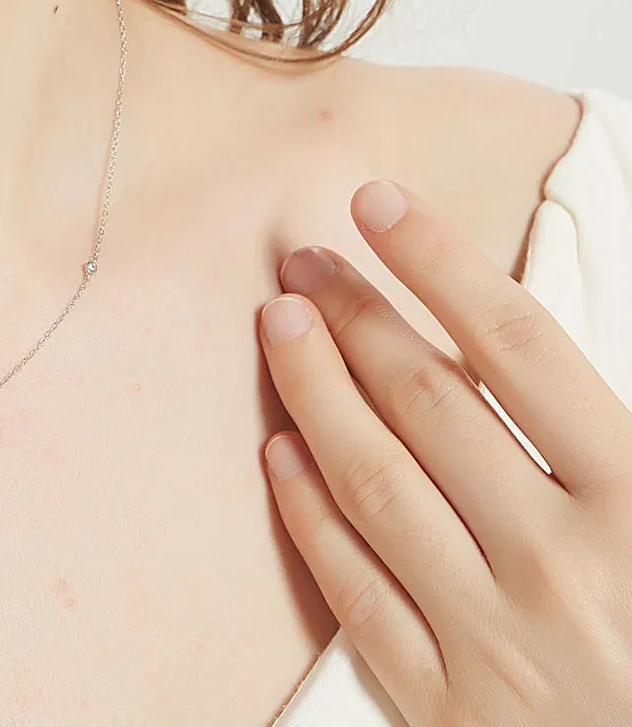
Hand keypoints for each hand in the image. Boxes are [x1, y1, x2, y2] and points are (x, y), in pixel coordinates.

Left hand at [258, 176, 631, 724]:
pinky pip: (358, 596)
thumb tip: (506, 323)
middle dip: (358, 314)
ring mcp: (501, 644)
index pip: (520, 346)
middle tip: (305, 258)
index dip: (440, 262)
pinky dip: (311, 517)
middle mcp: (562, 568)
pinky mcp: (450, 711)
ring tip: (280, 323)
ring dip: (316, 390)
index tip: (377, 202)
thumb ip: (598, 421)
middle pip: (430, 403)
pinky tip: (281, 452)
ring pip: (377, 484)